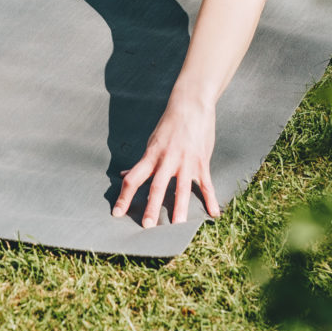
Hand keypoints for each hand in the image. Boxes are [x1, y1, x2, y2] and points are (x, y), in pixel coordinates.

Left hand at [112, 89, 220, 227]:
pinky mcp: (201, 161)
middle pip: (157, 186)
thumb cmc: (169, 124)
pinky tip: (214, 214)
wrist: (191, 105)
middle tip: (146, 226)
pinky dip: (211, 200)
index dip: (124, 197)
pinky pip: (206, 184)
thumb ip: (141, 162)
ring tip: (177, 225)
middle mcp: (167, 160)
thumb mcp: (151, 141)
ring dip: (180, 208)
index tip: (117, 213)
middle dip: (151, 207)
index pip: (133, 179)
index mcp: (151, 156)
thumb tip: (126, 175)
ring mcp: (186, 161)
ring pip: (181, 188)